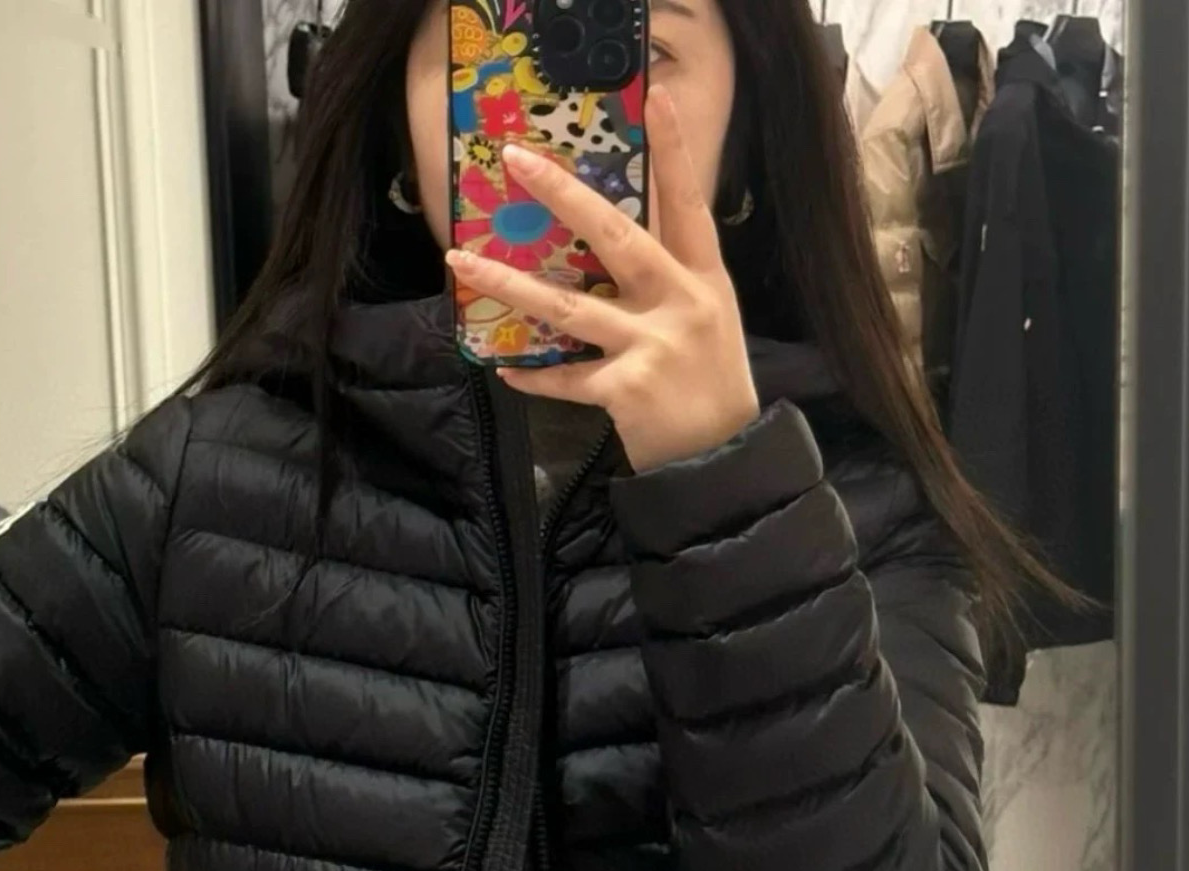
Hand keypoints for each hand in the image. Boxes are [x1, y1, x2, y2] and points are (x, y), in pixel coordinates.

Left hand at [444, 88, 759, 471]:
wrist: (725, 457)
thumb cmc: (711, 384)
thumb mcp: (708, 318)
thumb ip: (669, 280)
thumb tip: (612, 245)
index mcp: (703, 278)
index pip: (688, 203)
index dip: (675, 150)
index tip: (657, 96)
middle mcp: (680, 302)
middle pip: (616, 237)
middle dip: (563, 195)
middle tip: (518, 160)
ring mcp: (652, 345)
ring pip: (567, 307)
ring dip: (509, 284)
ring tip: (462, 263)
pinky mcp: (628, 389)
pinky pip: (566, 378)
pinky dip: (535, 377)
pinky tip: (505, 368)